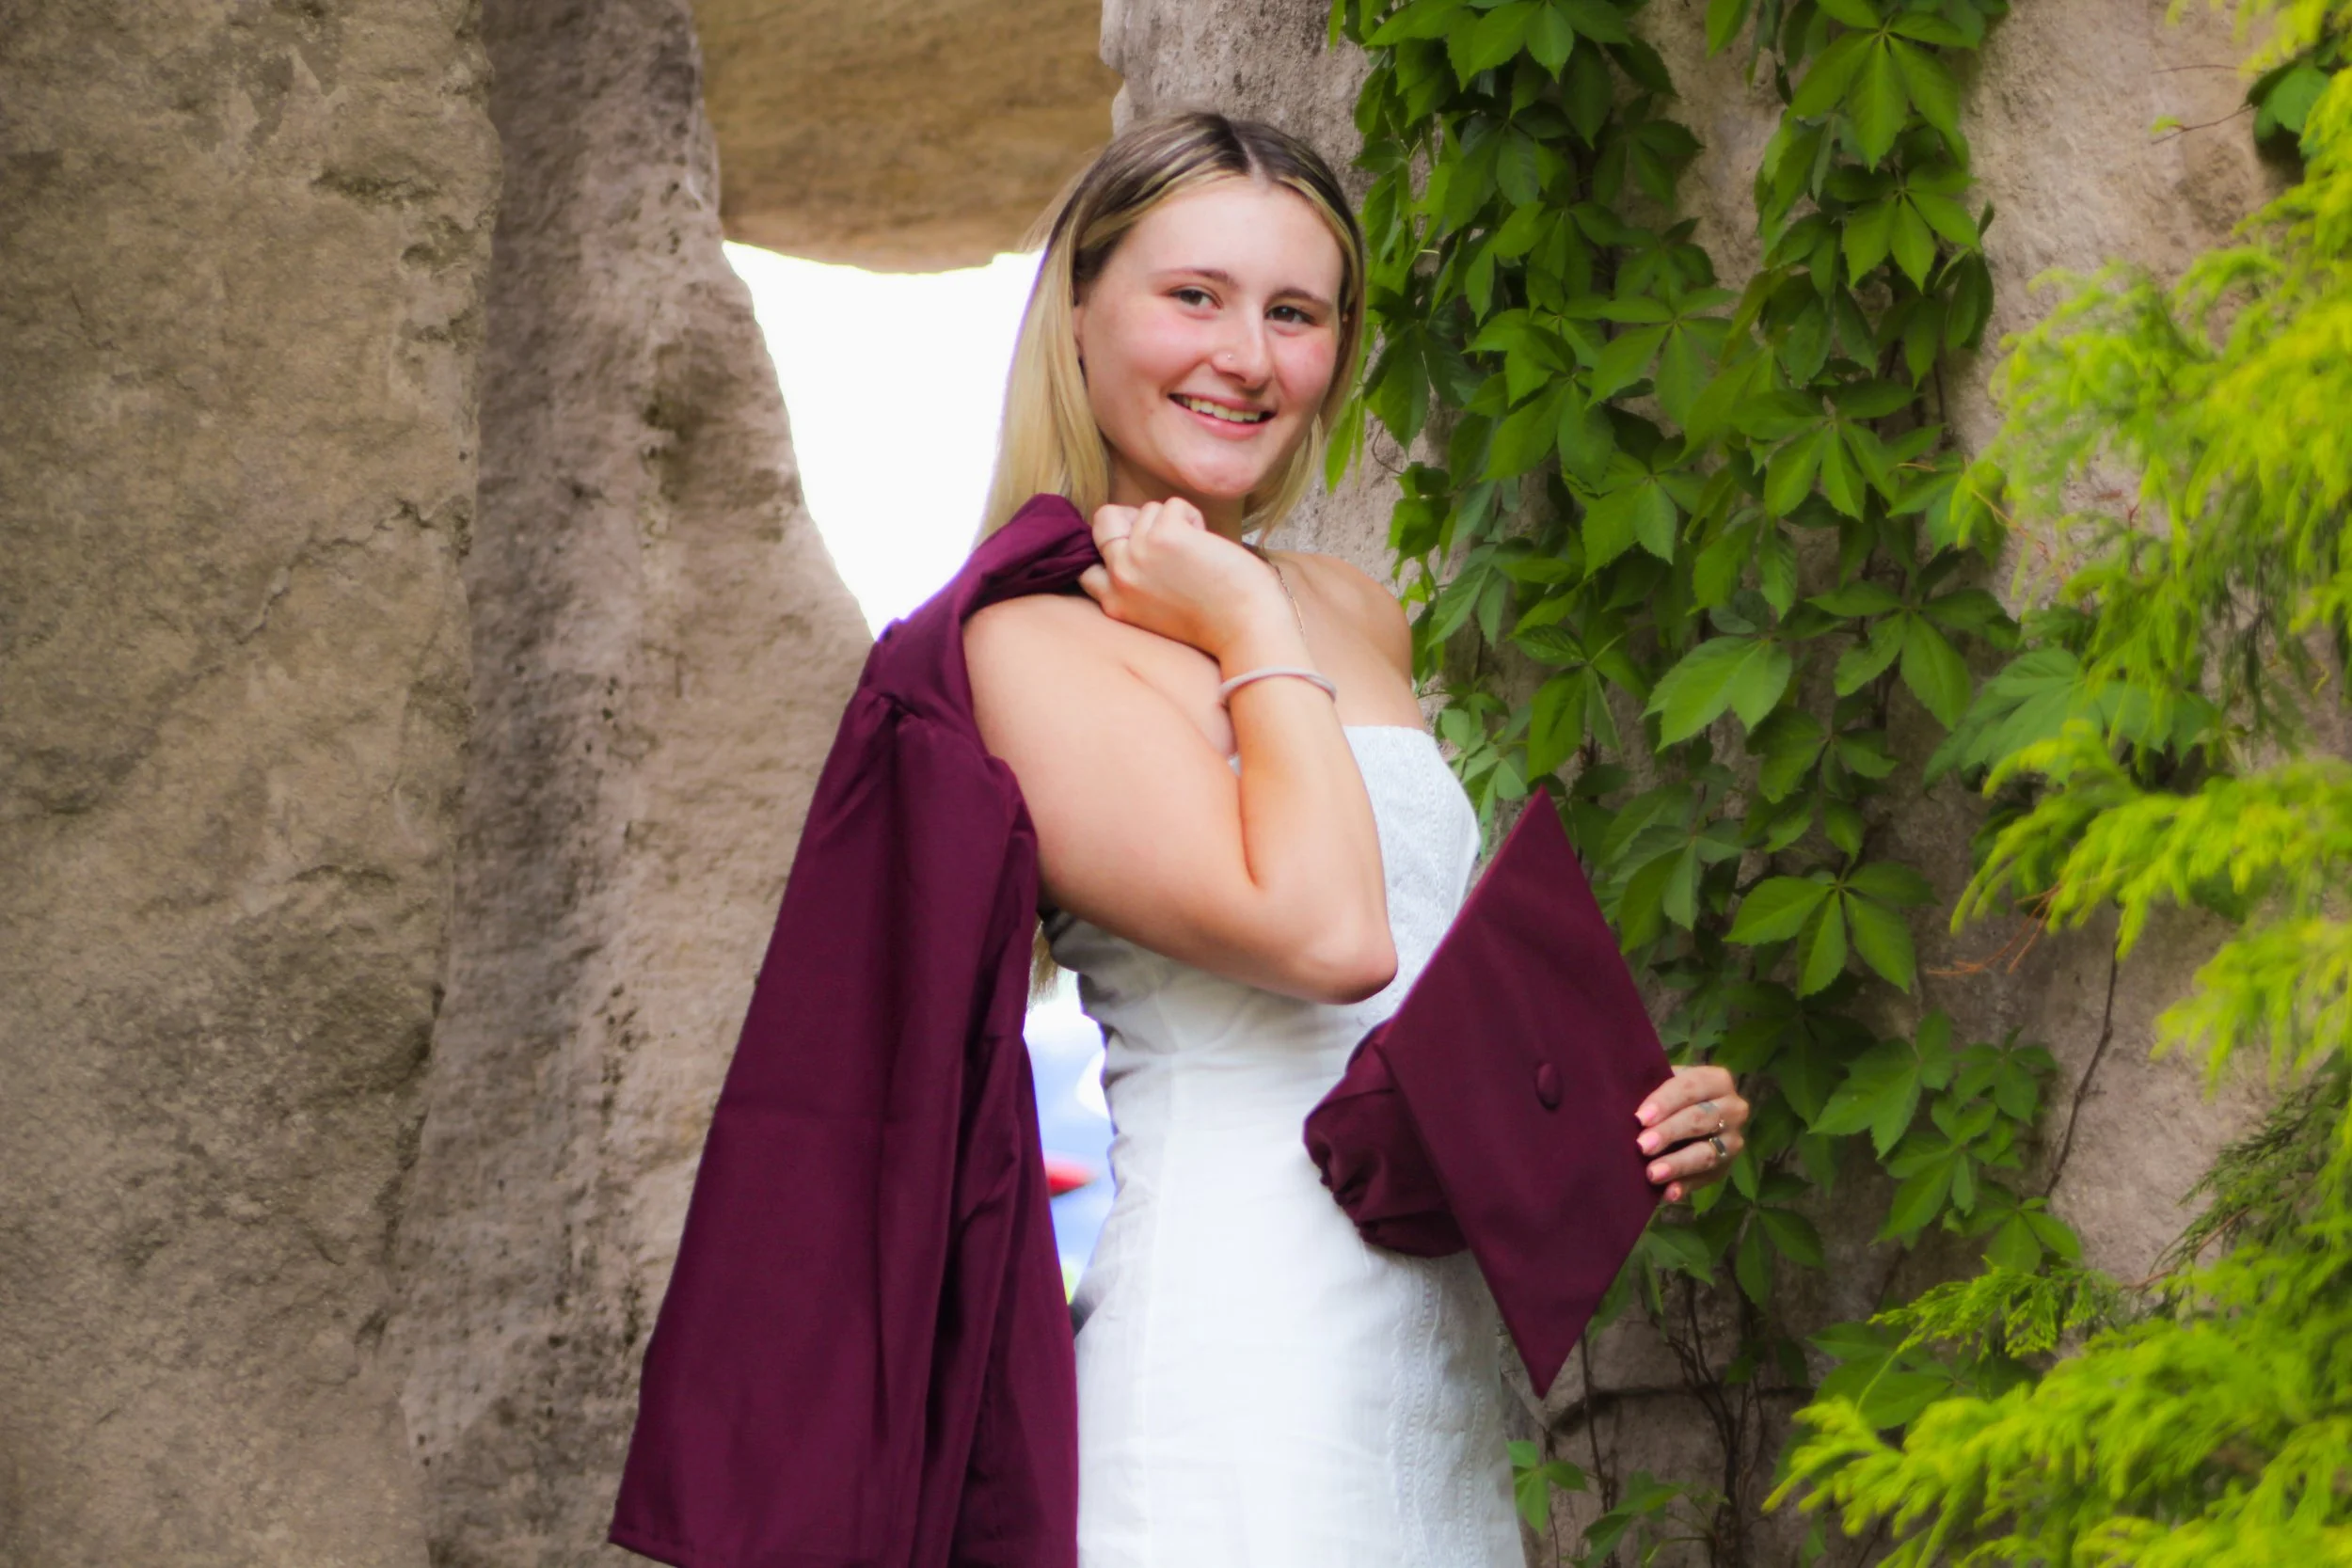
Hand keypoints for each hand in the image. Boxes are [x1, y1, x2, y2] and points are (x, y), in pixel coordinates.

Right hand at [1076, 499, 1293, 659]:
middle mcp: (1119, 579)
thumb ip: (1139, 581)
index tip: (1143, 549)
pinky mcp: (1164, 536)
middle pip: (1104, 521)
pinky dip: (1194, 517)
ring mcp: (1138, 555)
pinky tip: (1209, 547)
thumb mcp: (1157, 610)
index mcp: (1115, 604)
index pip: (1088, 563)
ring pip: (1147, 510)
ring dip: (1176, 522)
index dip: (1112, 545)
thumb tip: (1136, 529)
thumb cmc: (1215, 620)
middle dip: (1135, 518)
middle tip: (1168, 537)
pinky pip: (1174, 505)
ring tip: (1199, 553)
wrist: (1246, 630)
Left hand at [1634, 1065, 1748, 1202]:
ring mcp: (1733, 1140)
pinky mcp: (1725, 1167)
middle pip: (1701, 1119)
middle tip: (1642, 1146)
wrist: (1685, 1118)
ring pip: (1707, 1153)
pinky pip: (1707, 1178)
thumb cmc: (1668, 1097)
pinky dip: (1686, 1185)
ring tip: (1652, 1174)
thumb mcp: (1663, 1083)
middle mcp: (1733, 1109)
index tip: (1640, 1118)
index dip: (1665, 1102)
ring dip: (1678, 1164)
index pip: (1691, 1087)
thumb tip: (1622, 1095)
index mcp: (1717, 1080)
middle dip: (1669, 1133)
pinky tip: (1668, 1193)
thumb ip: (1650, 1086)